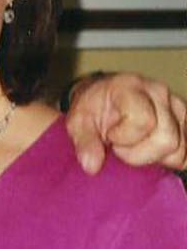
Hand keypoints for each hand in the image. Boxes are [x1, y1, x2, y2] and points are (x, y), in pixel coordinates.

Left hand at [65, 72, 186, 173]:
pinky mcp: (185, 121)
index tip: (110, 137)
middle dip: (140, 153)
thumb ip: (84, 141)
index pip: (144, 122)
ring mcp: (177, 106)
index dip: (125, 139)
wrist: (103, 97)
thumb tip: (92, 166)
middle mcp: (159, 92)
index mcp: (130, 87)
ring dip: (155, 157)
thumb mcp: (78, 121)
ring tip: (134, 145)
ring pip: (181, 150)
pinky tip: (149, 149)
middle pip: (167, 139)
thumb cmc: (92, 108)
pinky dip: (169, 159)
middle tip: (120, 146)